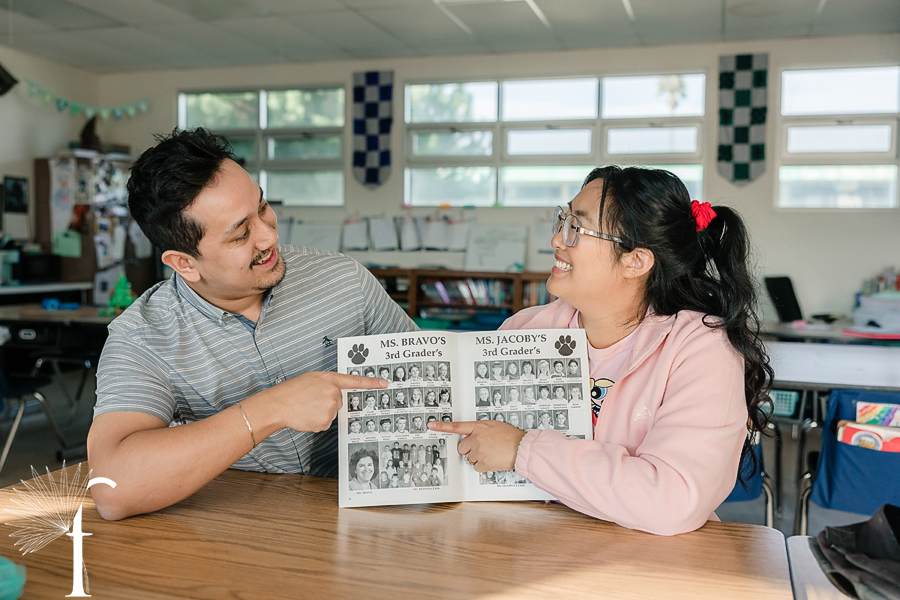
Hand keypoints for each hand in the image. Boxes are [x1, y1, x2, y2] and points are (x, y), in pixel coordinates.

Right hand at [262, 372, 387, 432]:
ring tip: (306, 408)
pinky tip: (306, 416)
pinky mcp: (326, 421)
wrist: (278, 404)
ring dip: (321, 413)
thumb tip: (334, 394)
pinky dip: (316, 422)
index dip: (372, 382)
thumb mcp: (311, 379)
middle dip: (327, 403)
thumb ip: (326, 383)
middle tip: (310, 400)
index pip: (355, 381)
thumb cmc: (291, 391)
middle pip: (339, 402)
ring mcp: (331, 407)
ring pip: (332, 413)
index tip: (385, 383)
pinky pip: (325, 423)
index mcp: (329, 379)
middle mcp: (333, 392)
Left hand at [427, 420, 525, 471]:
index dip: (442, 426)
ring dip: (478, 458)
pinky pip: (476, 467)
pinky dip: (483, 466)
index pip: (457, 426)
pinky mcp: (483, 462)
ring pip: (470, 458)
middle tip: (482, 448)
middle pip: (462, 448)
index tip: (431, 425)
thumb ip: (481, 430)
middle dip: (469, 449)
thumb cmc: (511, 437)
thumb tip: (473, 436)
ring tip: (492, 453)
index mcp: (479, 427)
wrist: (522, 448)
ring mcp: (479, 451)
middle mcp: (477, 438)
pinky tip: (492, 460)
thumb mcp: (495, 426)